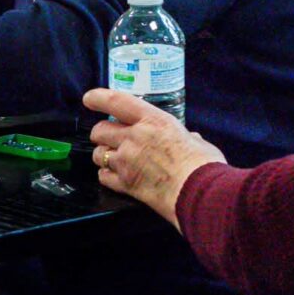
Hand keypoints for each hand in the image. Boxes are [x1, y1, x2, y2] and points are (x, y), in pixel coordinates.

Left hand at [85, 88, 226, 229]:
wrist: (202, 196)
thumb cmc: (205, 167)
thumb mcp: (198, 142)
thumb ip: (187, 138)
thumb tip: (189, 138)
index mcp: (153, 121)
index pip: (115, 101)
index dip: (97, 98)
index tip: (89, 99)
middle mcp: (134, 137)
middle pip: (100, 130)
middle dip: (102, 134)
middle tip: (110, 138)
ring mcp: (126, 161)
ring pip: (98, 154)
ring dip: (104, 155)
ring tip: (115, 159)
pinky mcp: (125, 183)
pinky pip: (103, 176)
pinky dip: (107, 176)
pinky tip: (117, 177)